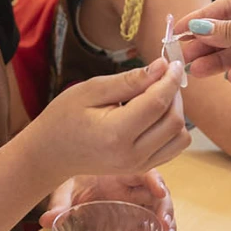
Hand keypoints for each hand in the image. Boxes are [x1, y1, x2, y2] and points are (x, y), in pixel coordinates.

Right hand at [28, 59, 190, 183]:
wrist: (50, 154)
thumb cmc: (64, 117)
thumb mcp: (91, 90)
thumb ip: (129, 80)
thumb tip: (162, 66)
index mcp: (116, 134)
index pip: (158, 104)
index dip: (171, 80)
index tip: (174, 62)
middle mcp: (132, 155)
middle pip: (174, 121)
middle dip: (175, 94)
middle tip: (163, 75)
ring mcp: (138, 166)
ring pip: (180, 137)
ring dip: (176, 112)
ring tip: (157, 94)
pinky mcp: (142, 169)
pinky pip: (173, 148)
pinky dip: (172, 128)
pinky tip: (155, 113)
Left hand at [40, 171, 176, 230]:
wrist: (71, 188)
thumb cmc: (71, 181)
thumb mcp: (63, 189)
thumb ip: (59, 204)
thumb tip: (47, 220)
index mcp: (118, 172)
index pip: (142, 171)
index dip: (154, 180)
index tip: (160, 192)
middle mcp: (130, 186)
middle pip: (156, 192)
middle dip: (165, 208)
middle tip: (165, 226)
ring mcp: (134, 203)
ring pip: (157, 210)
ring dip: (166, 225)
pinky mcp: (133, 218)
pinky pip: (150, 226)